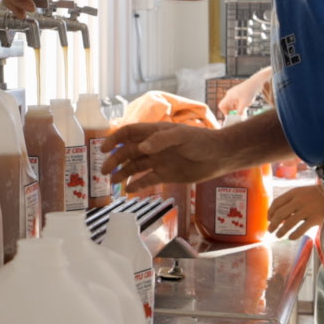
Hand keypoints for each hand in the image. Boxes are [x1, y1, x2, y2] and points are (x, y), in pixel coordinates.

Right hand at [100, 123, 228, 193]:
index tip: (103, 149)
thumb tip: (141, 147)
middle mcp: (154, 146)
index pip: (129, 133)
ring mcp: (159, 161)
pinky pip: (147, 180)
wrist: (220, 156)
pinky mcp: (166, 174)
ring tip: (112, 182)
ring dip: (123, 173)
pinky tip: (128, 191)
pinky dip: (137, 185)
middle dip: (115, 160)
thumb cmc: (202, 141)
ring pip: (135, 167)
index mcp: (155, 133)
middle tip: (104, 171)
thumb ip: (161, 140)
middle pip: (128, 152)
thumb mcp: (182, 136)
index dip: (115, 140)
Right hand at [217, 79, 261, 116]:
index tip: (231, 115)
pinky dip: (240, 106)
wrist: (255, 83)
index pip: (221, 106)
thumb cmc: (249, 92)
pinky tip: (246, 106)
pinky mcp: (239, 94)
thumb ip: (239, 112)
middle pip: (227, 106)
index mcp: (229, 97)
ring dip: (237, 109)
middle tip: (239, 116)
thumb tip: (237, 119)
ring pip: (233, 105)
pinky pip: (237, 102)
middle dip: (232, 112)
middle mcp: (230, 95)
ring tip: (244, 111)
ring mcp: (234, 94)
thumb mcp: (244, 104)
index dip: (224, 112)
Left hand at [267, 184, 323, 239]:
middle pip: (280, 214)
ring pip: (289, 223)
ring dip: (281, 231)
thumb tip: (278, 217)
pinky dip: (293, 235)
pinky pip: (300, 229)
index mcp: (293, 193)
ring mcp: (307, 209)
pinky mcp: (315, 218)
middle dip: (273, 224)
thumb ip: (289, 202)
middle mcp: (299, 201)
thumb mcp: (300, 193)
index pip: (276, 203)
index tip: (268, 219)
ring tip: (278, 236)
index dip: (270, 212)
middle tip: (270, 230)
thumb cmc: (314, 195)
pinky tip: (290, 238)